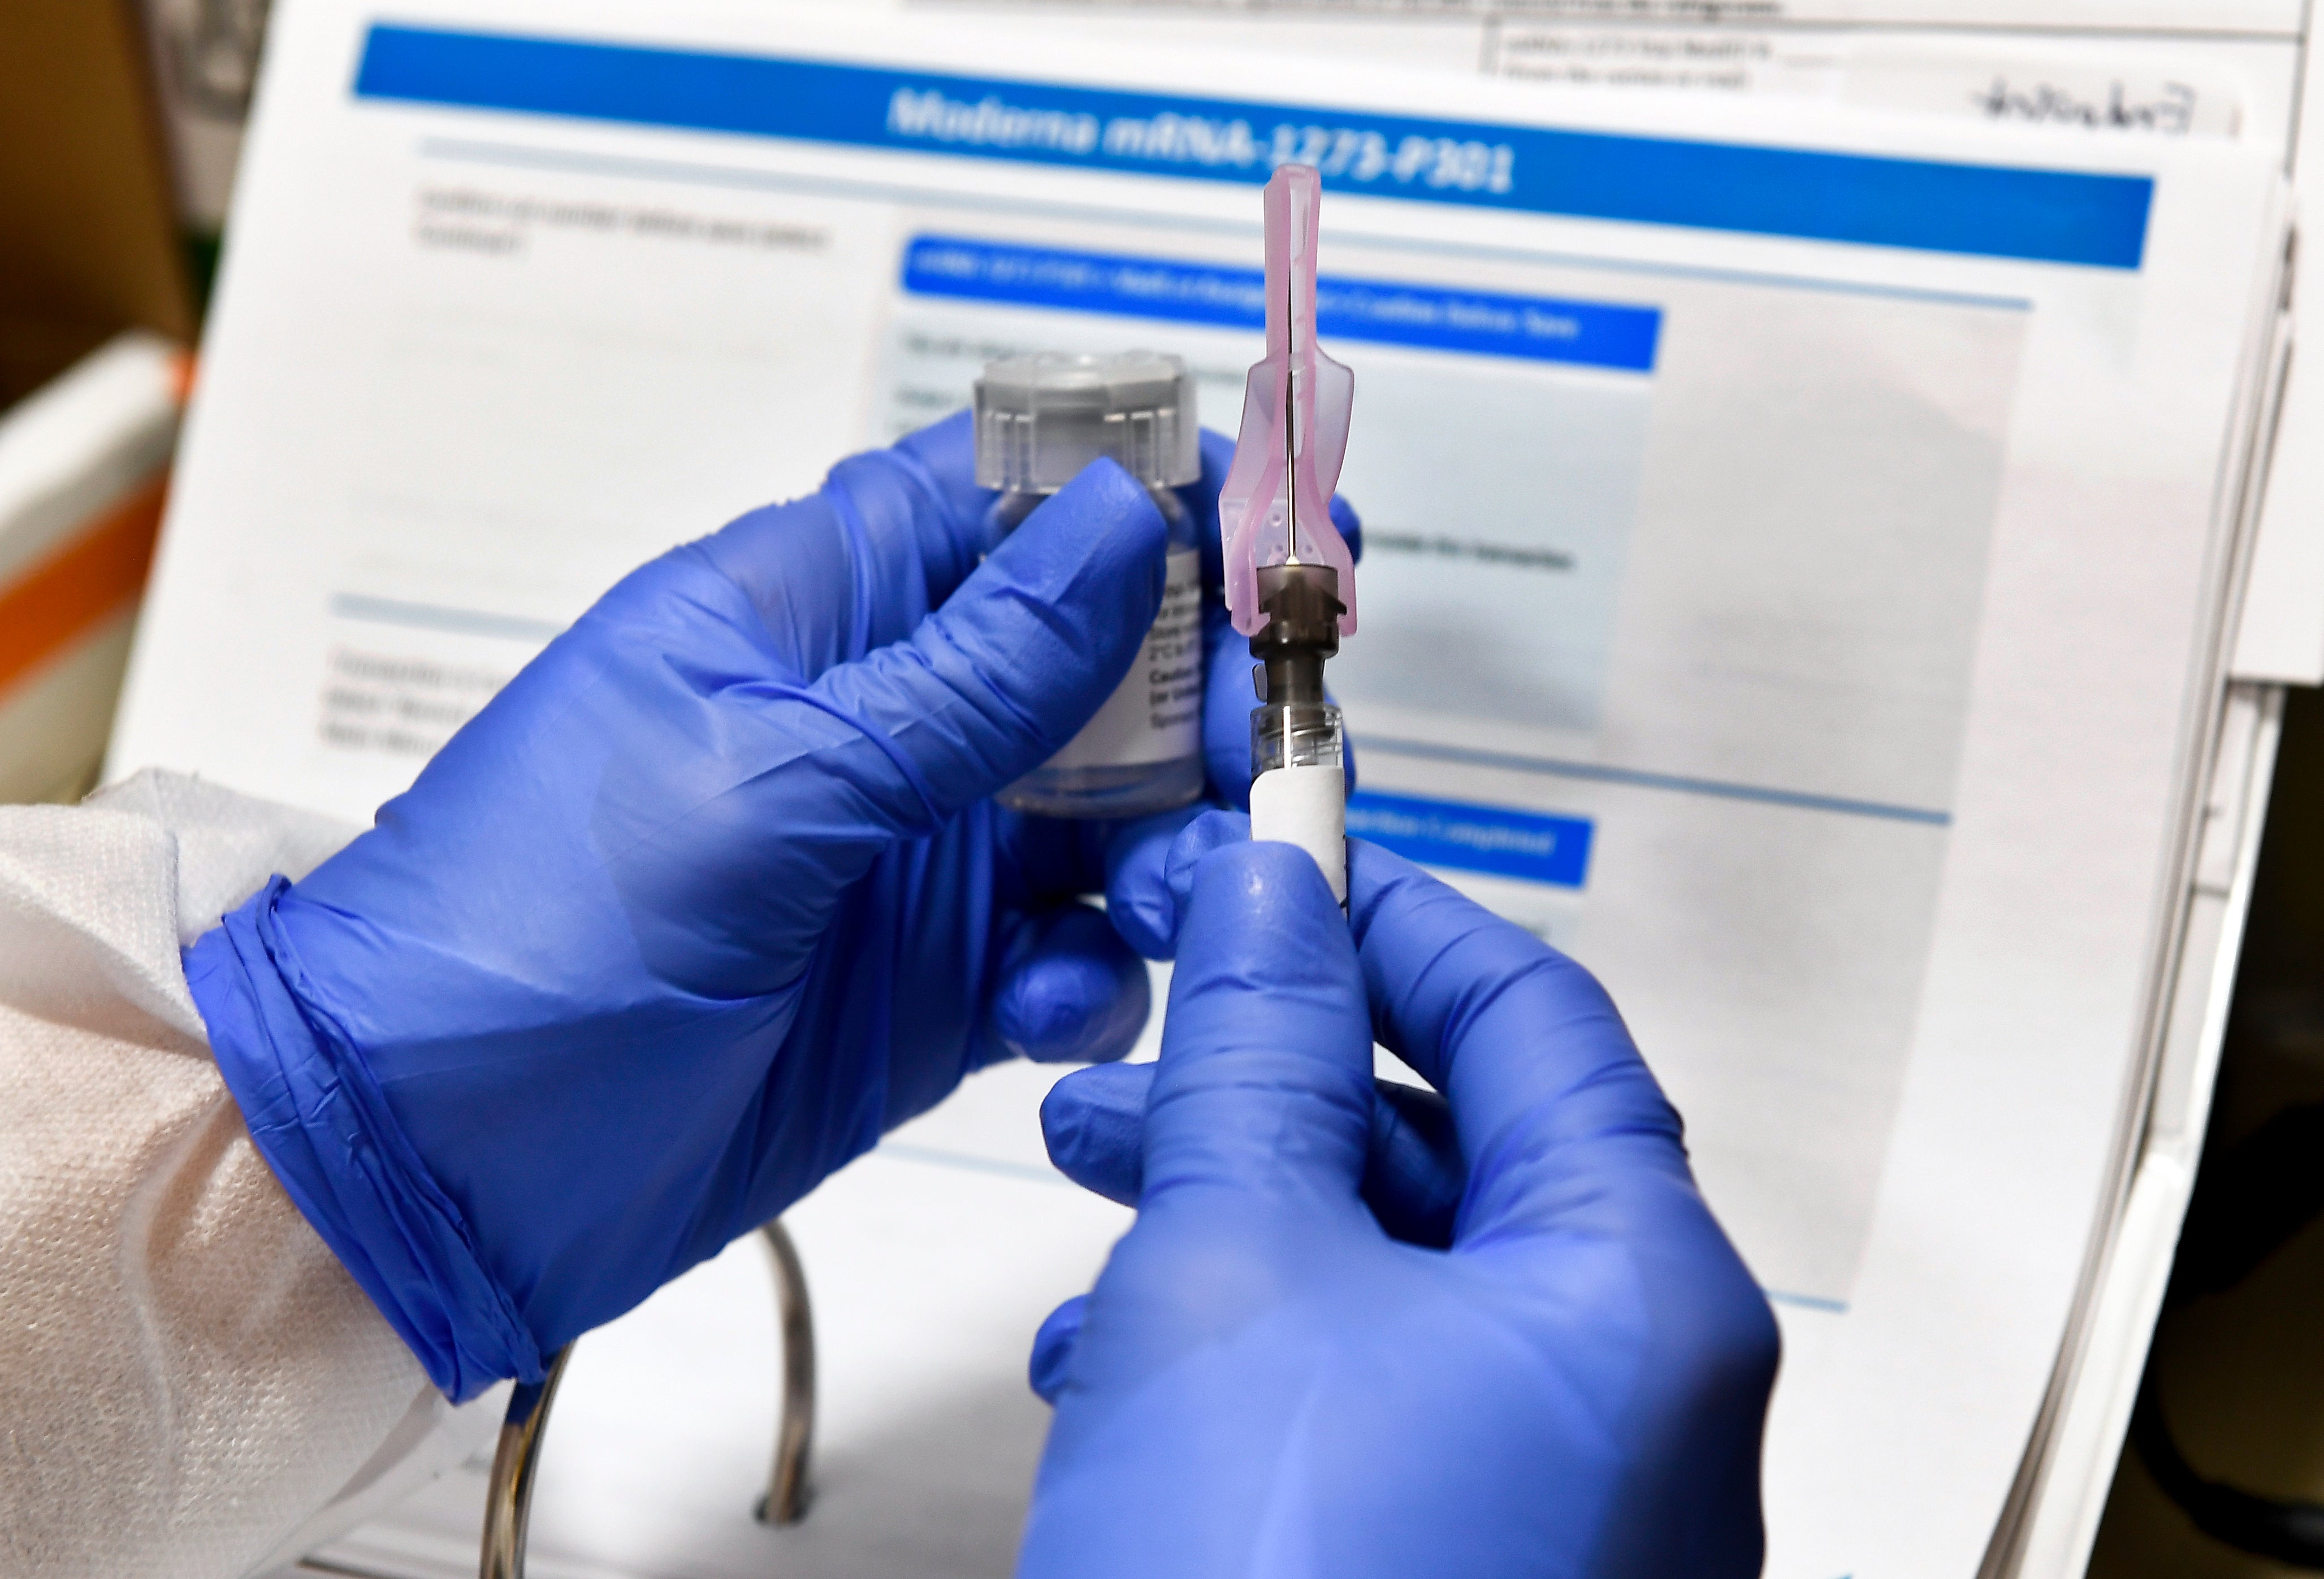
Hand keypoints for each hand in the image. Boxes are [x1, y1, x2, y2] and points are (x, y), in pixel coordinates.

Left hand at [182, 415, 1347, 1398]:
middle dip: (1199, 698)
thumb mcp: (767, 780)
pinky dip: (1096, 977)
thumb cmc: (534, 930)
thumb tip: (1126, 517)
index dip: (1155, 493)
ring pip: (1115, 812)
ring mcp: (912, 856)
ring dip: (1174, 847)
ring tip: (1169, 900)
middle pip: (1102, 657)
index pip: (1008, 493)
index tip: (1286, 532)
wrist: (430, 1165)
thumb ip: (969, 670)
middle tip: (1258, 753)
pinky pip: (1075, 954)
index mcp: (809, 609)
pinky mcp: (934, 988)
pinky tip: (1051, 1011)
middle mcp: (877, 719)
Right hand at [1020, 824, 1778, 1576]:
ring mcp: (1561, 1505)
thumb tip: (1268, 897)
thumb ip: (1258, 1057)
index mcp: (1638, 1297)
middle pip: (1463, 1152)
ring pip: (1396, 1281)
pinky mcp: (1465, 1573)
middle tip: (1153, 1008)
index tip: (1277, 865)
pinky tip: (1111, 1358)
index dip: (1395, 919)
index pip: (1538, 1021)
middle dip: (1282, 1071)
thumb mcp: (1234, 1264)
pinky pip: (1371, 1406)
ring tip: (1094, 1166)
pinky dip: (1248, 1347)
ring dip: (1239, 1205)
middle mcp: (1637, 1402)